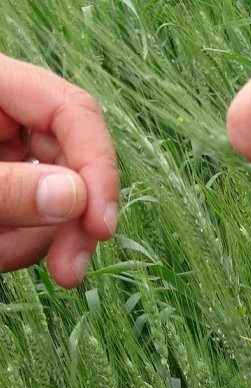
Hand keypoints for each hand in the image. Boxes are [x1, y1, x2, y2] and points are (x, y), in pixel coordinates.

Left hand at [0, 54, 118, 286]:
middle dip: (69, 223)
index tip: (101, 226)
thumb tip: (78, 199)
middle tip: (69, 273)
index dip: (97, 168)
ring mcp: (1, 152)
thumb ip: (7, 186)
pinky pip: (31, 217)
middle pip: (71, 161)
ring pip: (55, 199)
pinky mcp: (1, 184)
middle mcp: (4, 115)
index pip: (72, 111)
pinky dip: (19, 243)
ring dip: (36, 241)